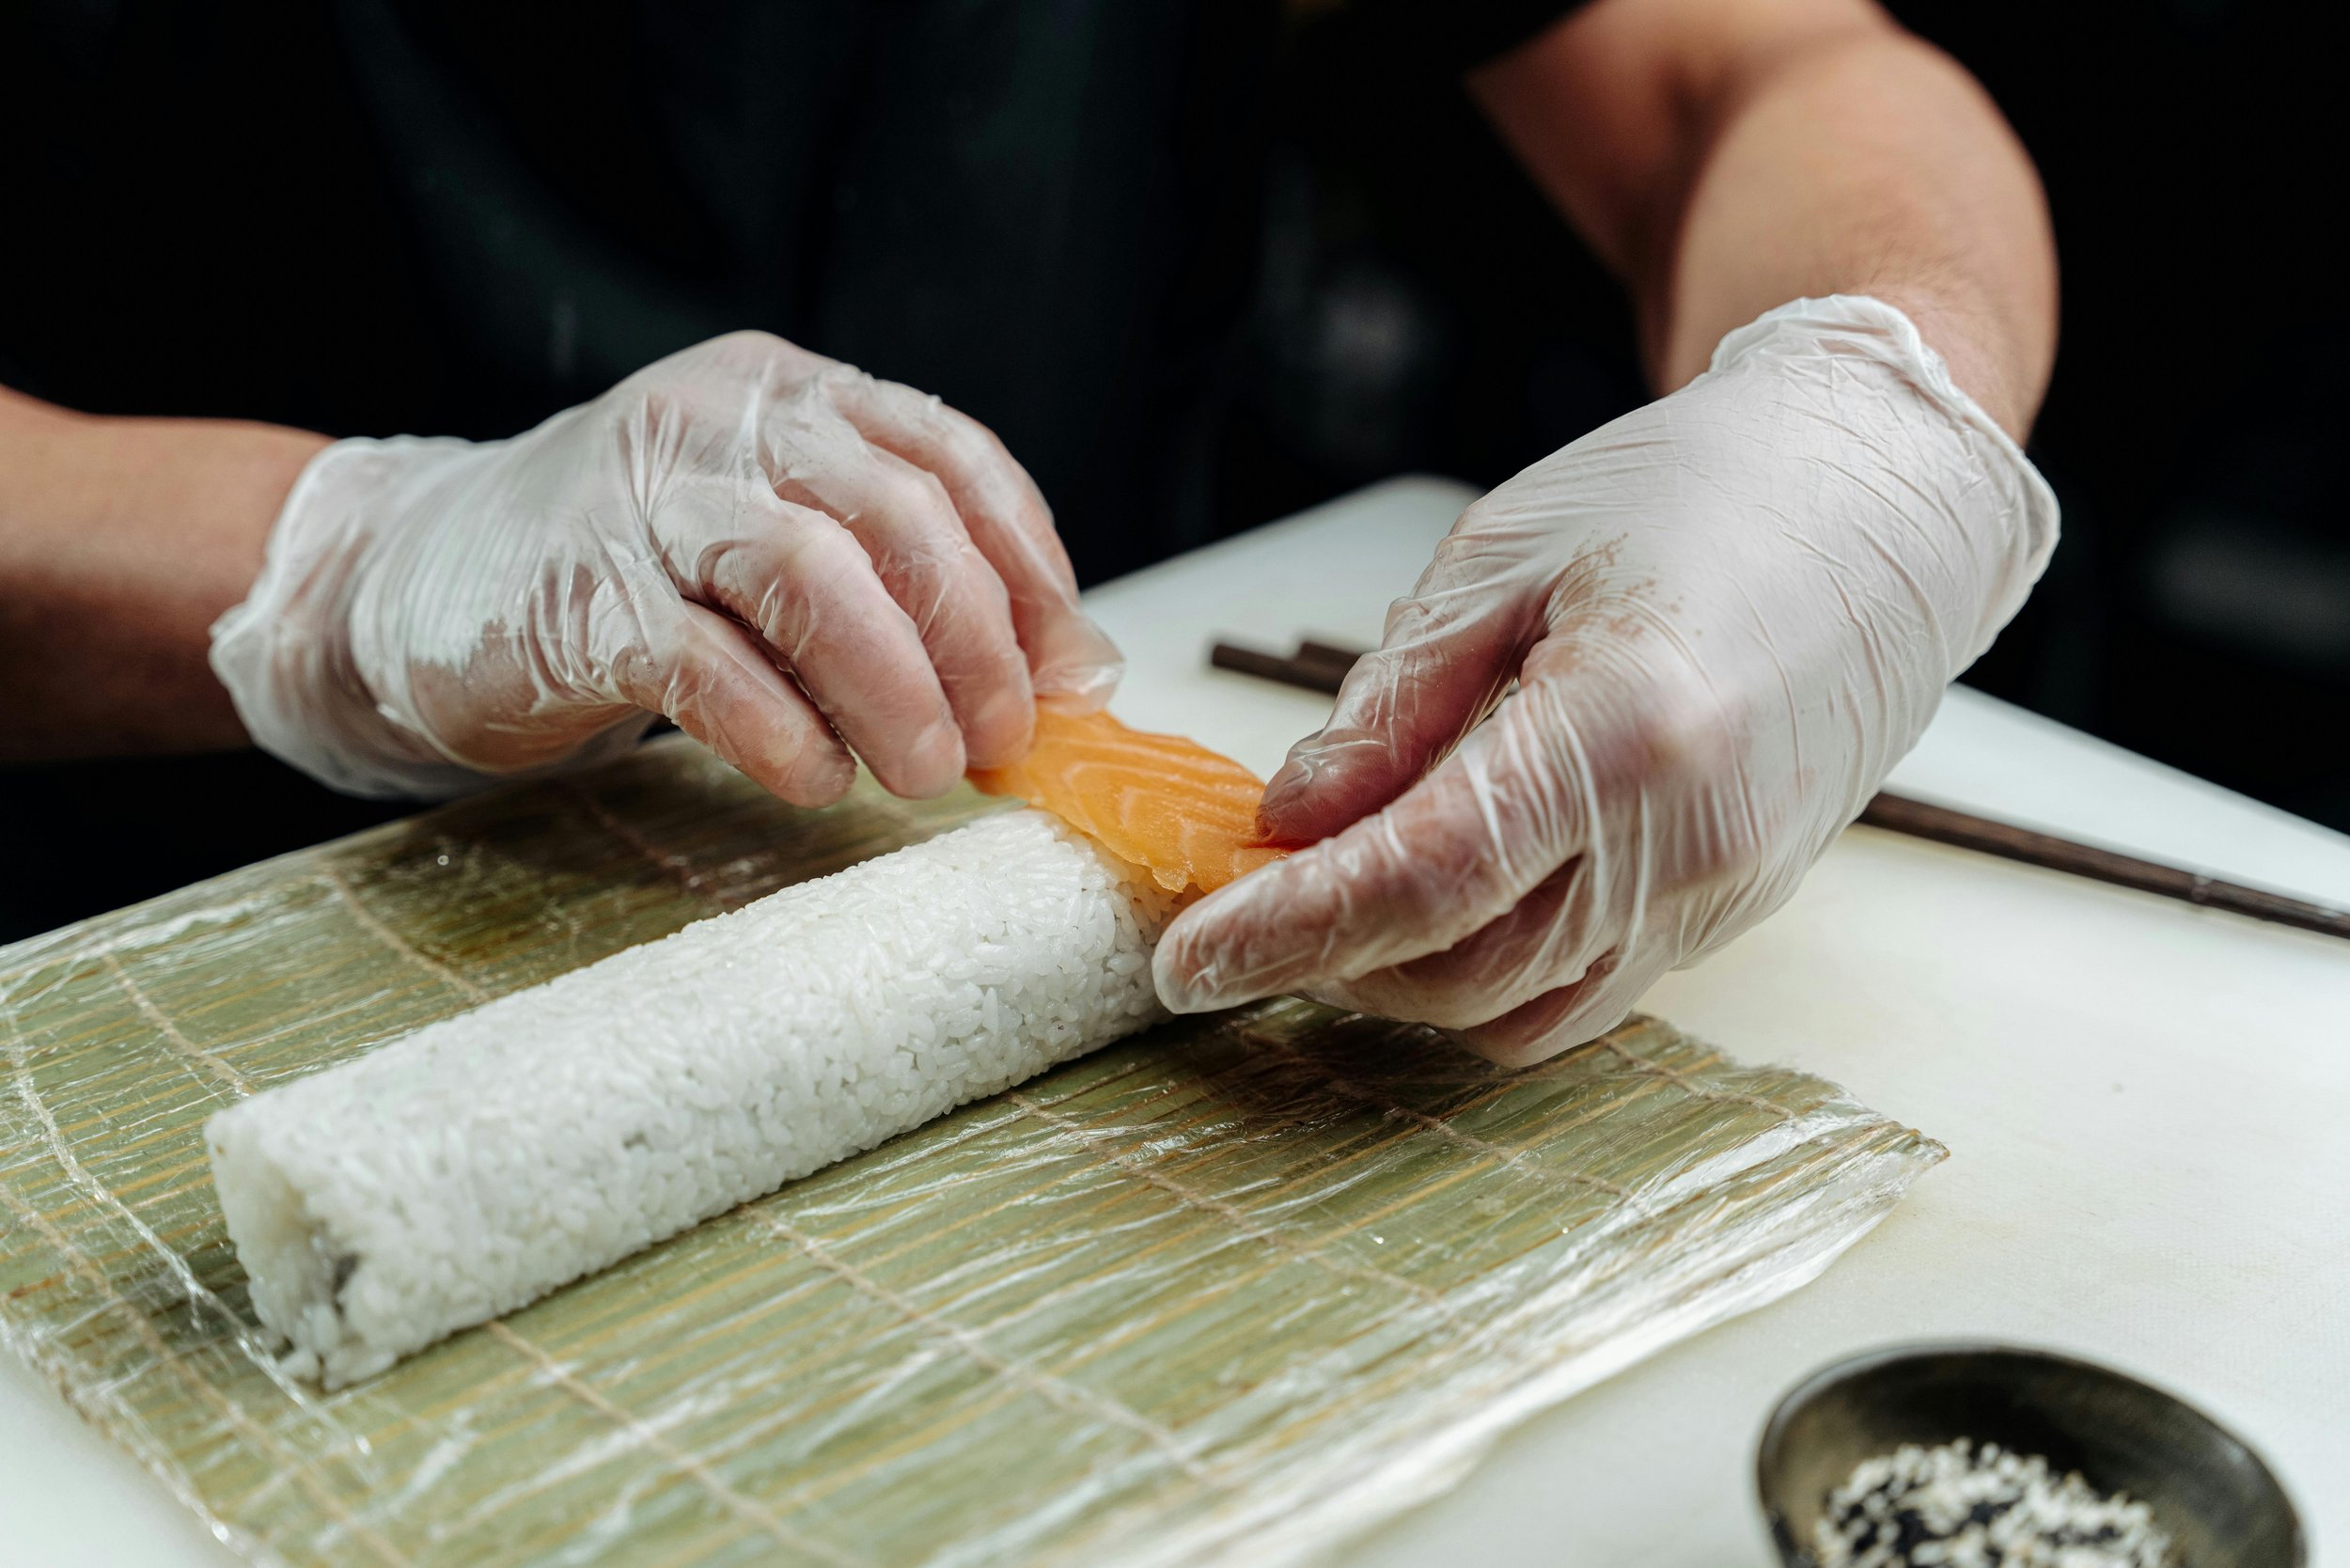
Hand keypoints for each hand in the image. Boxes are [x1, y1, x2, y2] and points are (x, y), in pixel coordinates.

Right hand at [211, 332, 1118, 799]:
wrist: (408, 582)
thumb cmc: (628, 577)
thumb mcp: (773, 545)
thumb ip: (904, 587)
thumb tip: (1073, 675)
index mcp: (787, 394)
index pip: (950, 456)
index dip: (1029, 569)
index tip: (1067, 675)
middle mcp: (719, 422)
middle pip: (894, 514)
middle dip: (974, 642)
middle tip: (1001, 742)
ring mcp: (638, 503)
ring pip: (806, 573)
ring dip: (893, 687)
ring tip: (925, 771)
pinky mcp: (573, 598)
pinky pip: (702, 662)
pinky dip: (781, 731)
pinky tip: (816, 780)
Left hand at [1153, 297, 2056, 1064]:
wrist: (1887, 500)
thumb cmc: (1698, 489)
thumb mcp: (1506, 553)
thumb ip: (1394, 702)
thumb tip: (1293, 821)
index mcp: (1625, 728)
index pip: (1420, 882)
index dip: (1287, 934)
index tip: (1185, 959)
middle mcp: (1687, 842)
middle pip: (1461, 972)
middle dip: (1326, 963)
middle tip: (1231, 917)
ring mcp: (1724, 893)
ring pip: (1522, 1011)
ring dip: (1402, 981)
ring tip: (1326, 906)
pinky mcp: (1736, 909)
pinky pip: (1587, 991)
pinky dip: (1488, 975)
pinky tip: (1434, 907)